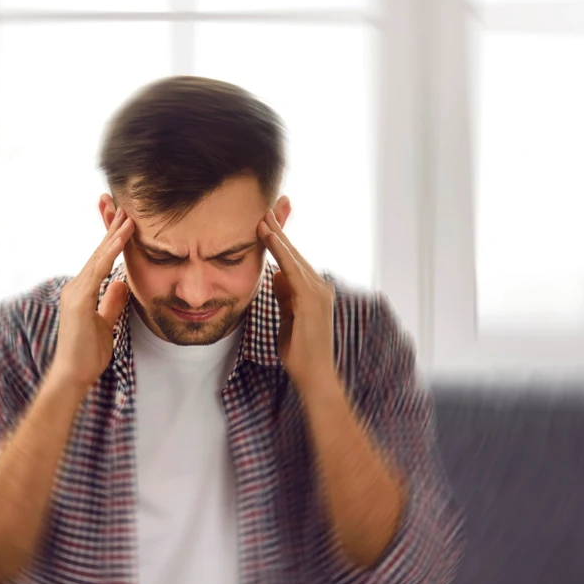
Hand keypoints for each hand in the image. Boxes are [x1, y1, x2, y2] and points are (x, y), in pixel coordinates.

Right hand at [50, 208, 132, 393]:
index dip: (112, 241)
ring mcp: (75, 292)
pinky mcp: (78, 300)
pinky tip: (122, 238)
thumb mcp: (106, 325)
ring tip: (128, 215)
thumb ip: (111, 303)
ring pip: (98, 257)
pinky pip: (98, 271)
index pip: (100, 261)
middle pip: (97, 253)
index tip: (124, 222)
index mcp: (81, 292)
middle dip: (111, 228)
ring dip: (114, 235)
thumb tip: (122, 284)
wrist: (72, 375)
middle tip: (124, 205)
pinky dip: (111, 253)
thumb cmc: (86, 354)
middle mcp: (75, 287)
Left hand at [258, 208, 335, 390]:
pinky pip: (291, 268)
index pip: (294, 260)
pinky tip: (268, 236)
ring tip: (262, 216)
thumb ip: (285, 296)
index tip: (268, 223)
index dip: (281, 241)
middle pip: (295, 253)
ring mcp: (318, 292)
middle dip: (280, 230)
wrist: (315, 374)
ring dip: (277, 235)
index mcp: (315, 291)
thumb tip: (276, 277)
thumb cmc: (301, 351)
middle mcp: (320, 287)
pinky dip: (279, 250)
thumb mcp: (287, 317)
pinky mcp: (311, 299)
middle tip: (265, 209)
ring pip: (293, 256)